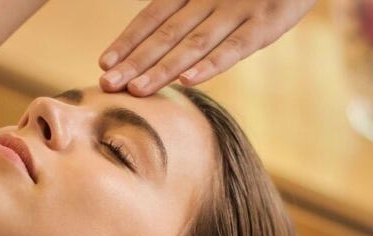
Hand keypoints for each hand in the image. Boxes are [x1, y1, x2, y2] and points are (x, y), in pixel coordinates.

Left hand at [98, 0, 316, 95]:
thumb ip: (188, 9)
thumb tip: (165, 49)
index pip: (153, 16)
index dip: (129, 40)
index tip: (105, 64)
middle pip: (166, 33)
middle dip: (135, 61)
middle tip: (108, 85)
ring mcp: (239, 10)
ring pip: (193, 44)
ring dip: (163, 69)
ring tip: (137, 90)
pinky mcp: (267, 22)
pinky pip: (235, 48)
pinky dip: (210, 64)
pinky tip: (187, 82)